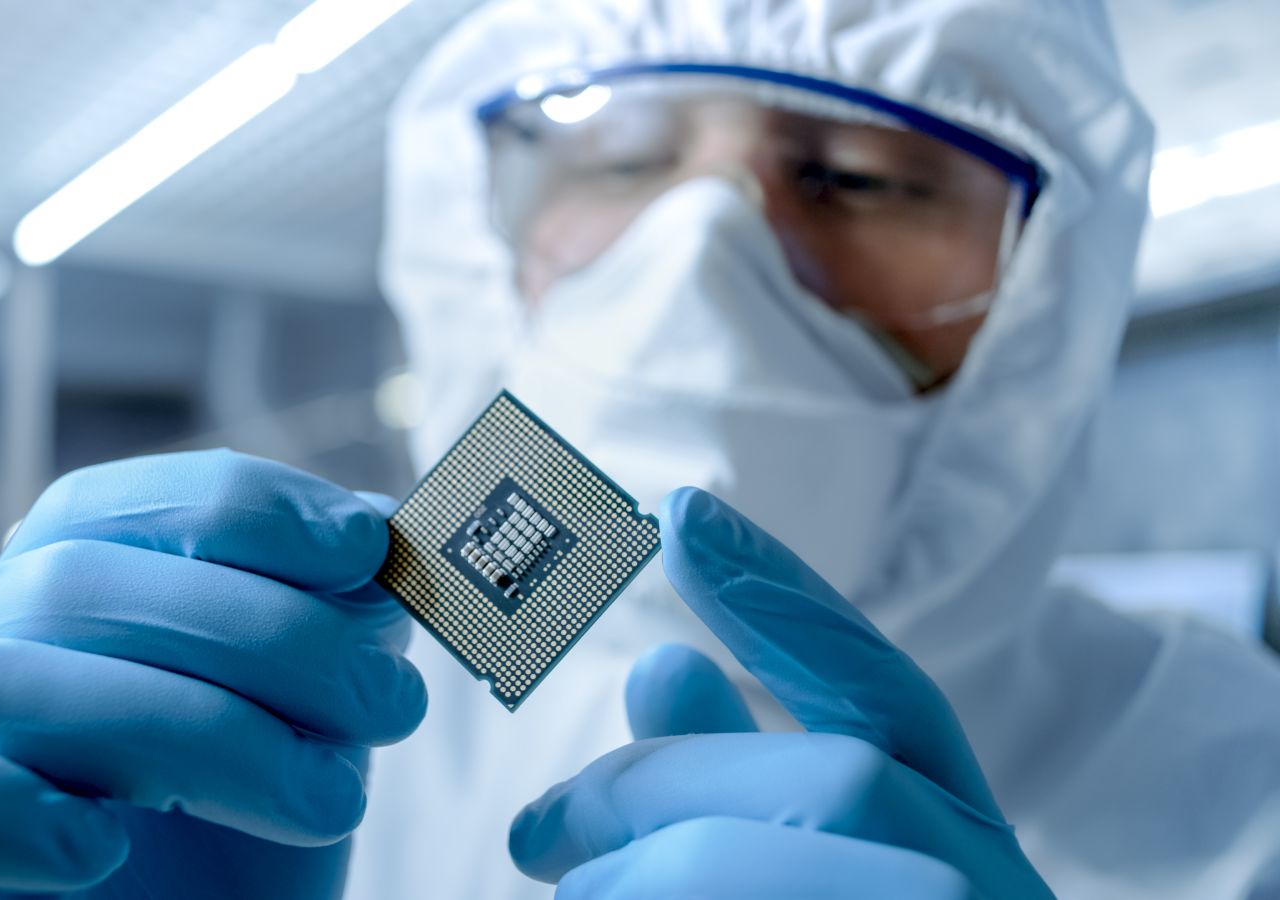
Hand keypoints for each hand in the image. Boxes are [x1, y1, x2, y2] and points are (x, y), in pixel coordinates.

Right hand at [0, 450, 426, 898]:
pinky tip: (94, 850)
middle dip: (261, 633)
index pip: (100, 508)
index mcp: (39, 617)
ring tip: (325, 799)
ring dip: (195, 729)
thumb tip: (369, 533)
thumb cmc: (220, 882)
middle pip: (69, 585)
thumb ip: (320, 646)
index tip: (365, 546)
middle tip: (391, 705)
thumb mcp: (298, 747)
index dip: (237, 508)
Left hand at [508, 487, 1052, 898]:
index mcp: (967, 848)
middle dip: (666, 787)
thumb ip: (744, 781)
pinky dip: (662, 888)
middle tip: (535, 838)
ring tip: (567, 898)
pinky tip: (597, 899)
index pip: (892, 697)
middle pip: (842, 777)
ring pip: (796, 847)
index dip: (791, 601)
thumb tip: (656, 668)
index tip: (680, 516)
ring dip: (659, 867)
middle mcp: (988, 890)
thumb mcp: (801, 861)